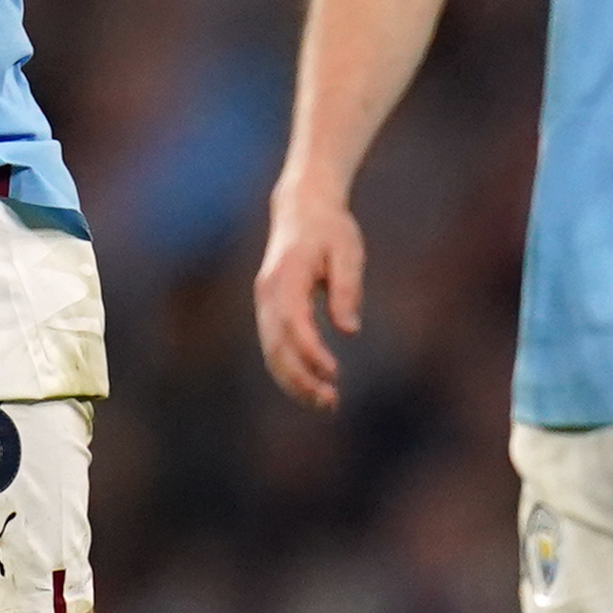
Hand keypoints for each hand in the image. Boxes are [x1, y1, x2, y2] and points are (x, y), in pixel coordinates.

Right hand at [251, 190, 366, 407]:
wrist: (301, 208)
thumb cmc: (330, 229)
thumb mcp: (347, 251)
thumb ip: (346, 290)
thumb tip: (349, 330)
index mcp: (287, 275)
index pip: (293, 322)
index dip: (310, 351)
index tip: (334, 372)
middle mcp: (267, 292)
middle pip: (276, 345)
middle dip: (300, 378)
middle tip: (330, 401)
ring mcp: (264, 302)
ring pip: (271, 352)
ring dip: (294, 382)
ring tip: (325, 404)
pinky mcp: (268, 310)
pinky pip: (273, 347)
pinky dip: (289, 371)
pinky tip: (311, 388)